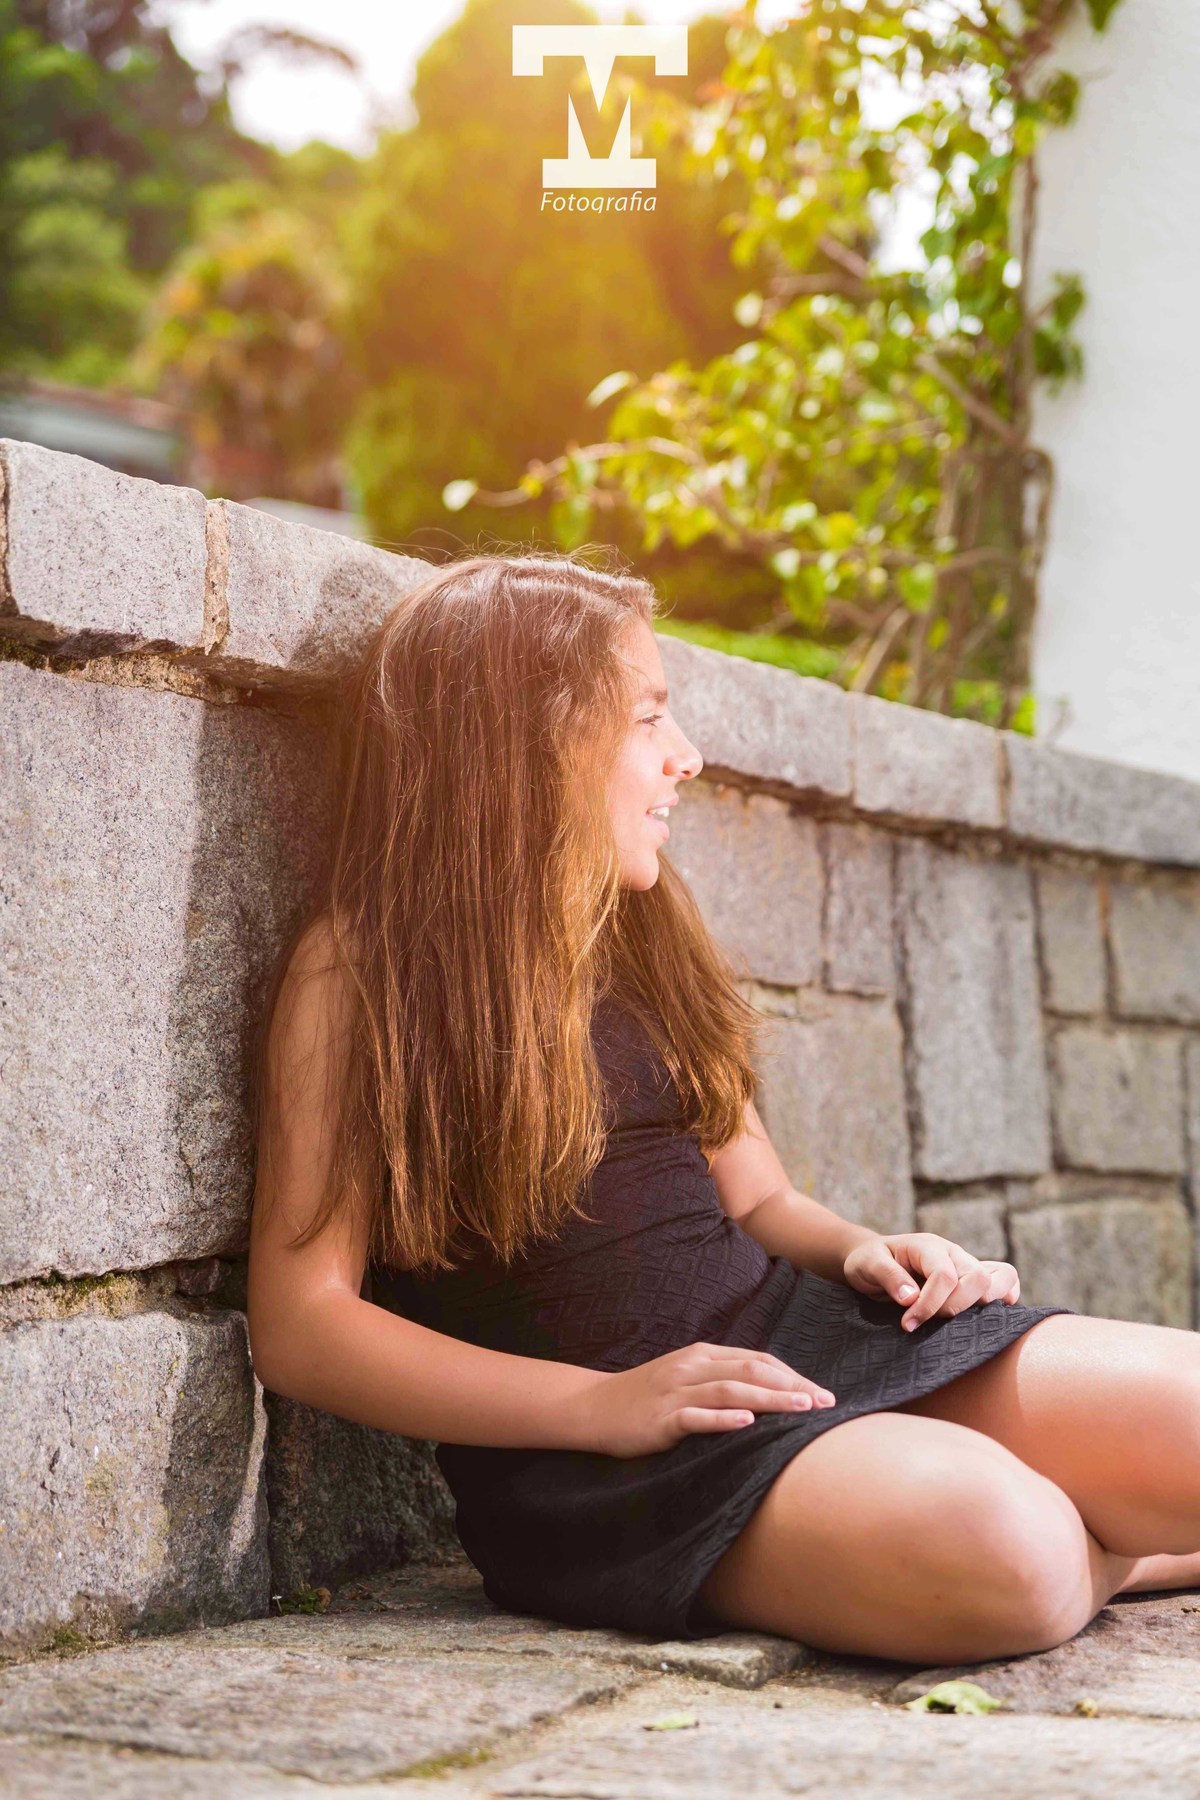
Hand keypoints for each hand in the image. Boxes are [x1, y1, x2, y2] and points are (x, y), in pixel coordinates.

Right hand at [578, 1342, 837, 1458]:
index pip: (758, 1360)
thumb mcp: (686, 1378)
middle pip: (751, 1371)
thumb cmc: (646, 1396)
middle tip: (825, 1403)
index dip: (793, 1375)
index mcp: (702, 1354)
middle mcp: (692, 1367)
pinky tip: (747, 1424)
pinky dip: (723, 1419)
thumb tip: (770, 1391)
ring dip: (770, 1399)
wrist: (594, 1408)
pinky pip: (695, 1417)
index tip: (822, 1394)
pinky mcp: (661, 1418)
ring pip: (730, 1391)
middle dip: (792, 1386)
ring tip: (801, 1408)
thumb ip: (722, 1378)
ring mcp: (676, 1391)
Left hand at [843, 1232, 1020, 1331]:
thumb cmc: (868, 1261)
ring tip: (954, 1322)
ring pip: (1000, 1279)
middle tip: (927, 1322)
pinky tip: (982, 1316)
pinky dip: (1004, 1299)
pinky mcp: (973, 1279)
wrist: (873, 1260)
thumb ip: (888, 1277)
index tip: (908, 1324)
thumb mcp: (867, 1264)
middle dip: (955, 1308)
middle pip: (978, 1279)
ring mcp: (967, 1265)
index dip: (930, 1305)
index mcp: (928, 1246)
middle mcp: (954, 1253)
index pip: (945, 1275)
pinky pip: (1006, 1281)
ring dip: (982, 1306)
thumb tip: (911, 1298)